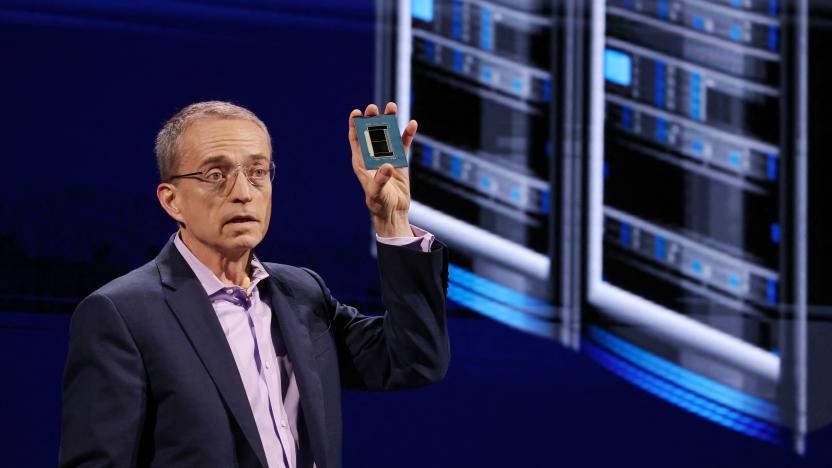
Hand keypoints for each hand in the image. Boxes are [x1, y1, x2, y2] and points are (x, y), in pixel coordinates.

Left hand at [349, 102, 417, 237]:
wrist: (393, 214)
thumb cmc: (379, 204)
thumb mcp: (377, 192)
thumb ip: (380, 179)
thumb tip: (387, 165)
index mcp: (361, 162)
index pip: (355, 139)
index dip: (354, 125)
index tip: (356, 113)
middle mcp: (373, 157)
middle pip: (371, 133)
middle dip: (372, 120)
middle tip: (373, 108)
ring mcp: (387, 158)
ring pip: (388, 135)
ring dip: (389, 122)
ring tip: (392, 106)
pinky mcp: (400, 162)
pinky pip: (404, 145)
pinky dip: (407, 135)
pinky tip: (412, 124)